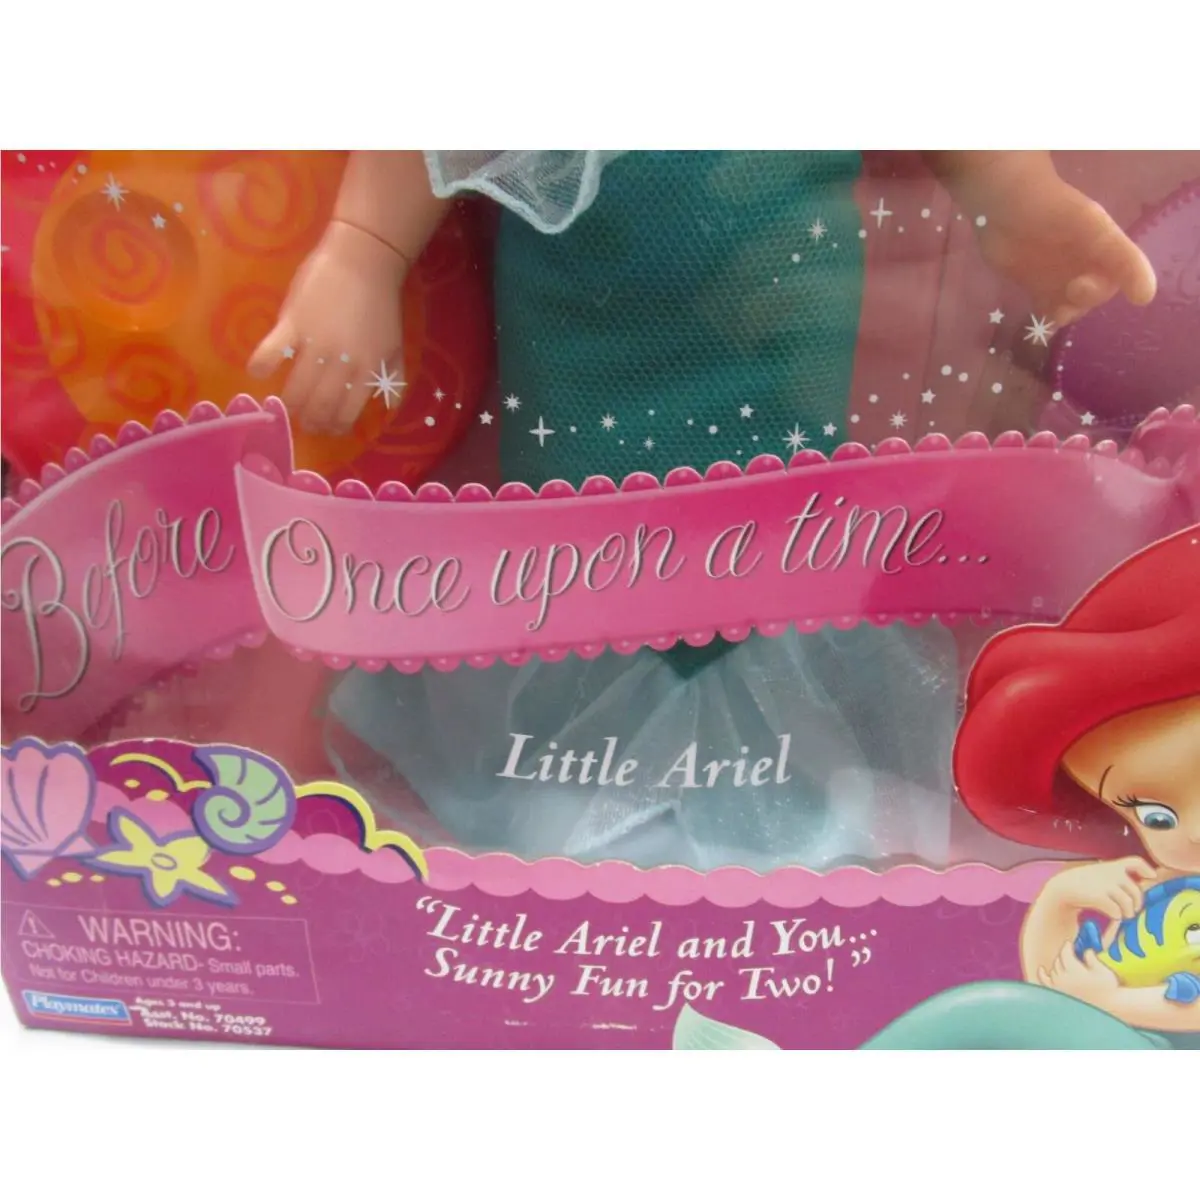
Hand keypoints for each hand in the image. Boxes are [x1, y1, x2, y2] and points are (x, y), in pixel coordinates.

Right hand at [248, 220, 407, 434]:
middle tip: (304, 422)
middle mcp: (341, 364)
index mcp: (367, 371)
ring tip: (285, 405)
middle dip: (310, 422)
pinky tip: (258, 371)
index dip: (335, 427)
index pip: (346, 413)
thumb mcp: (395, 347)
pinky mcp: (292, 324)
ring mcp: (315, 345)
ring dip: (288, 404)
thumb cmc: (380, 305)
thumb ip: (391, 379)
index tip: (328, 429)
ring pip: (294, 390)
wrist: (363, 260)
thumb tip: (386, 408)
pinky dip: (260, 367)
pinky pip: (269, 354)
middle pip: (318, 407)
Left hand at [975, 175, 1155, 328]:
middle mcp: (1086, 265)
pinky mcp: (1036, 287)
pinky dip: (1047, 318)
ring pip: (1073, 306)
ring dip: (1068, 312)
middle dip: (1090, 297)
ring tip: (1058, 311)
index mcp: (1105, 248)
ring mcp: (1060, 278)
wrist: (1008, 206)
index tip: (1138, 298)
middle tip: (1075, 288)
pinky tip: (1044, 320)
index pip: (1126, 272)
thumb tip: (1147, 296)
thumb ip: (1121, 257)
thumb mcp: (1094, 226)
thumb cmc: (1055, 209)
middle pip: (1097, 294)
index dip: (1133, 285)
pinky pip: (1047, 310)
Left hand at [1038, 942, 1120, 1006]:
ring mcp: (1059, 987)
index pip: (1065, 952)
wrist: (1110, 1007)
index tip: (1071, 944)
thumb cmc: (1109, 989)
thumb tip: (1085, 950)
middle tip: (1072, 955)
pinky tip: (1041, 969)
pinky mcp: (1058, 995)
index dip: (1068, 946)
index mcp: (1073, 970)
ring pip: (1054, 969)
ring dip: (1059, 965)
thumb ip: (1091, 957)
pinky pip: (1045, 982)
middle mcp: (1063, 978)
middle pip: (1059, 960)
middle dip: (1065, 956)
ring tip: (1068, 965)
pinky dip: (1042, 975)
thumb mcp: (1102, 969)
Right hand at [1044, 856, 1158, 932]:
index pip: (1135, 862)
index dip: (1146, 869)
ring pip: (1128, 903)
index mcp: (1112, 866)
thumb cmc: (1084, 884)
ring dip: (1127, 912)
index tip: (1151, 876)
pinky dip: (1116, 915)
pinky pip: (1116, 911)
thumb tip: (1141, 890)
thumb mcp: (1100, 874)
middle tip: (1131, 910)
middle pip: (1136, 890)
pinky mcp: (1098, 896)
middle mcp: (1111, 873)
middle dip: (1136, 902)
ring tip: (1122, 915)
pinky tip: (1111, 915)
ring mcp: (1105, 884)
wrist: (1061, 889)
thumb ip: (1118, 878)